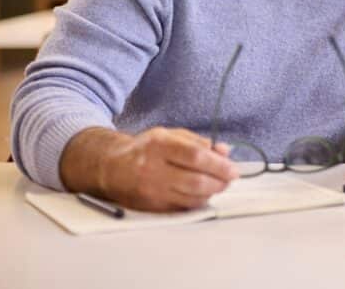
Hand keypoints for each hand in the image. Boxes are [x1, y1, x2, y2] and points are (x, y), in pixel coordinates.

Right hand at [60, 126, 238, 211]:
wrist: (111, 167)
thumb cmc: (146, 149)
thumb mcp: (169, 135)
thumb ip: (197, 142)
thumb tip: (224, 151)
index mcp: (159, 145)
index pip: (195, 156)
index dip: (219, 164)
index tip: (233, 169)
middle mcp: (152, 169)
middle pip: (195, 180)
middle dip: (219, 181)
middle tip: (230, 178)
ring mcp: (150, 190)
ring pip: (191, 197)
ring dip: (212, 192)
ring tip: (219, 184)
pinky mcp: (150, 206)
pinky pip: (182, 207)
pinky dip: (198, 201)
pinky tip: (204, 193)